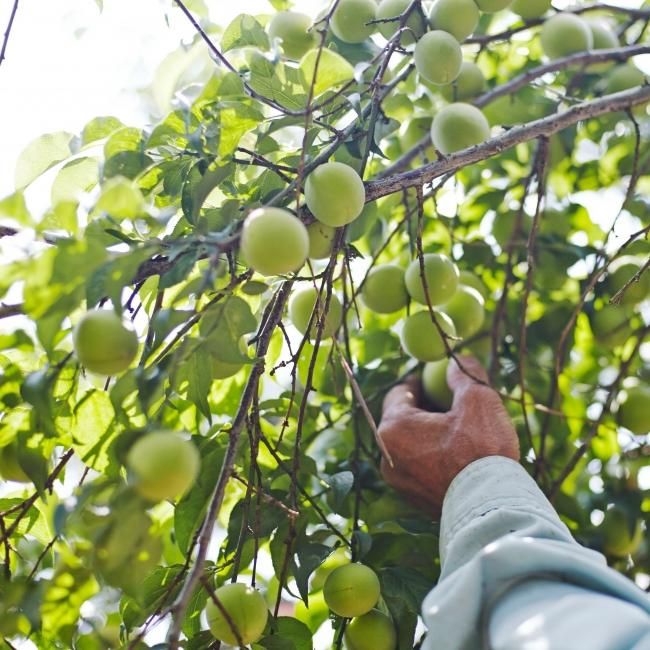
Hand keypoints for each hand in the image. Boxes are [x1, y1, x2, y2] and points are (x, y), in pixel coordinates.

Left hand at [378, 356, 519, 514]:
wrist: (491, 509)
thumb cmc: (481, 451)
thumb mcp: (478, 399)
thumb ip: (463, 374)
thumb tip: (455, 361)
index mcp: (393, 428)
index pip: (399, 393)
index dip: (418, 383)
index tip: (435, 379)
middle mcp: (387, 456)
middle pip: (403, 420)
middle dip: (425, 408)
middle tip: (450, 402)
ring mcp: (399, 482)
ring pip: (412, 446)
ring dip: (431, 434)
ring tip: (460, 429)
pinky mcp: (415, 499)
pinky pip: (421, 468)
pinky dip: (435, 457)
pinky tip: (462, 456)